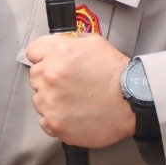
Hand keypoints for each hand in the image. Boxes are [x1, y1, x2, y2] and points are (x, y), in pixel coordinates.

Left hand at [24, 33, 135, 148]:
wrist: (132, 102)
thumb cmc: (115, 72)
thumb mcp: (94, 42)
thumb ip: (69, 40)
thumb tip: (57, 43)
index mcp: (58, 54)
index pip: (33, 52)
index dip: (43, 57)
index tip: (52, 63)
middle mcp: (50, 76)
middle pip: (34, 76)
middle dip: (48, 78)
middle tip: (69, 84)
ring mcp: (50, 102)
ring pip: (38, 99)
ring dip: (51, 100)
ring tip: (74, 101)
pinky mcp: (54, 124)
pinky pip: (44, 120)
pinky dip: (55, 119)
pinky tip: (72, 115)